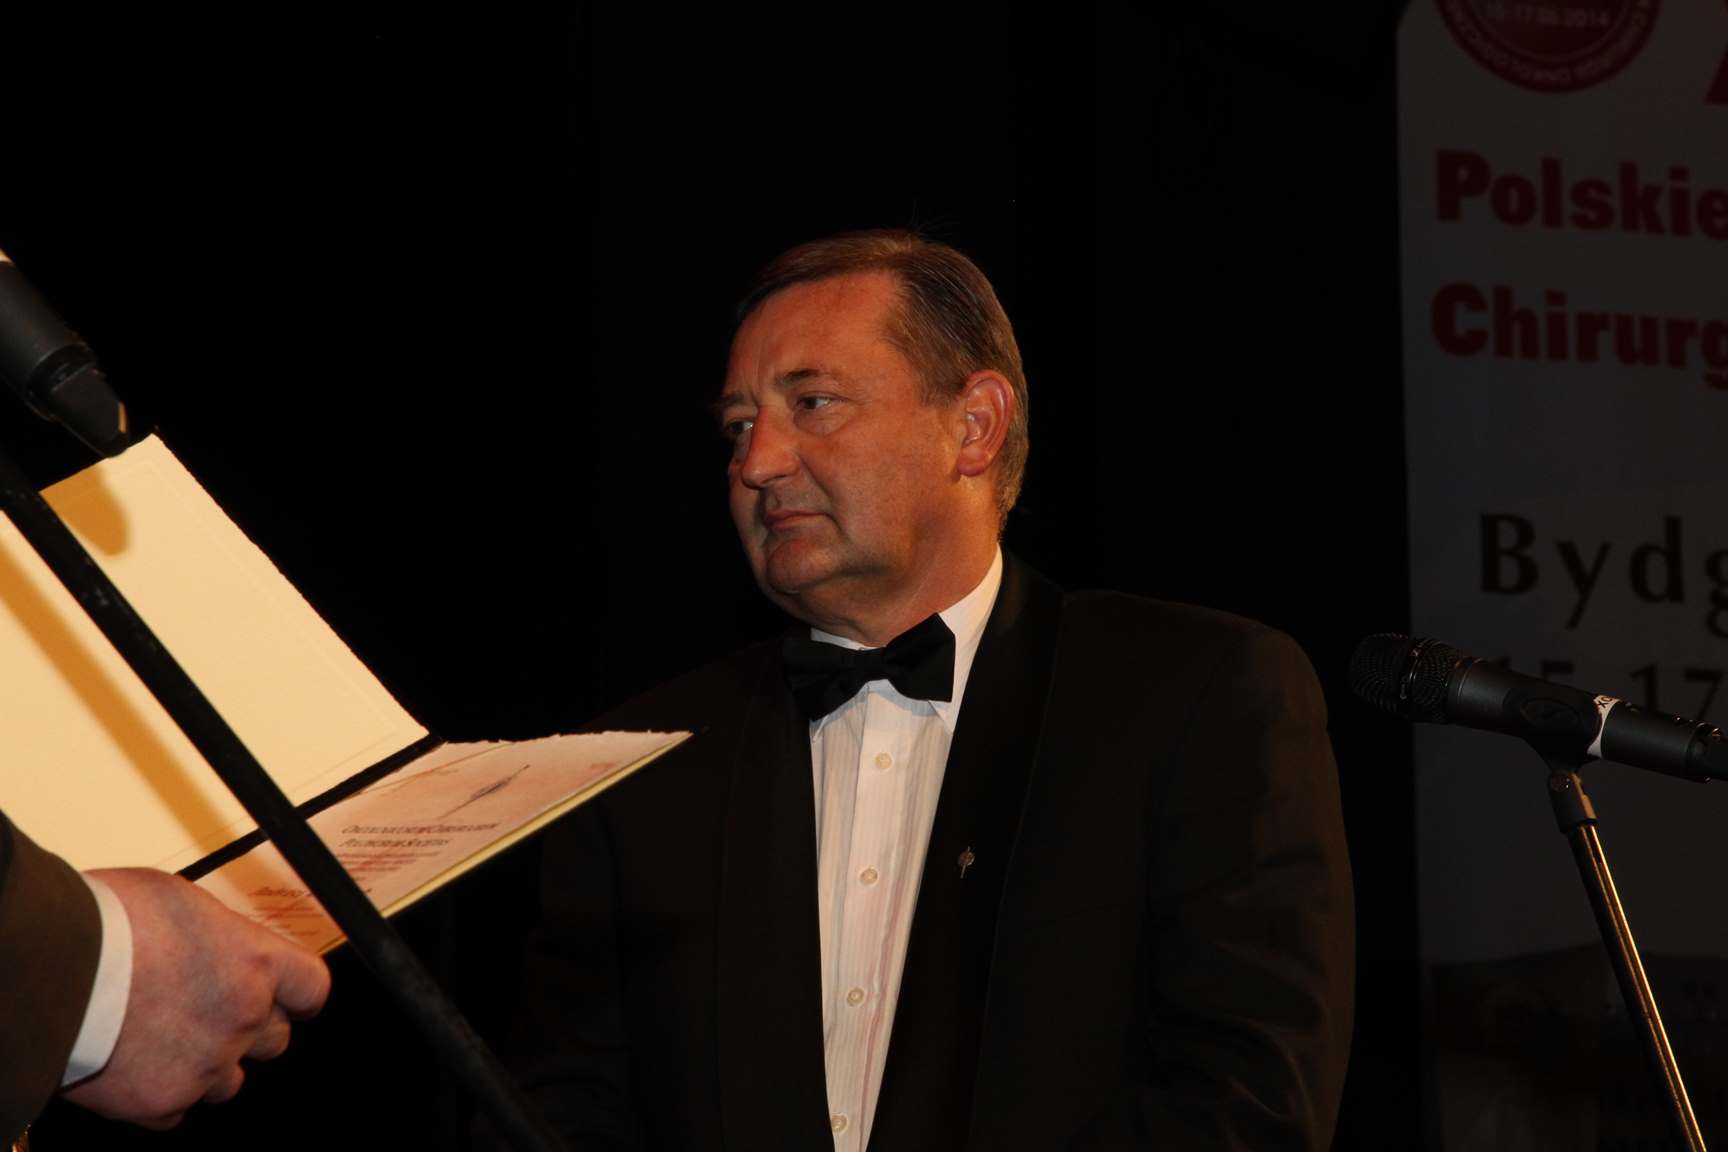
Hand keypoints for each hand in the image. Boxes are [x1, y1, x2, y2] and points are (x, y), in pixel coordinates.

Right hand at [60, 868, 330, 1128]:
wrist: (54, 968)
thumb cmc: (110, 922)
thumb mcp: (185, 901)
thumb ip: (222, 936)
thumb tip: (223, 945)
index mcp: (256, 963)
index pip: (311, 988)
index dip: (298, 995)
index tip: (290, 999)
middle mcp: (242, 1016)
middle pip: (275, 1039)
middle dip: (248, 1028)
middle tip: (207, 1012)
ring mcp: (205, 1064)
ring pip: (229, 1080)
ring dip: (207, 1063)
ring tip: (164, 1036)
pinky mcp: (162, 1101)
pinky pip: (178, 1108)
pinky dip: (162, 1092)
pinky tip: (137, 1063)